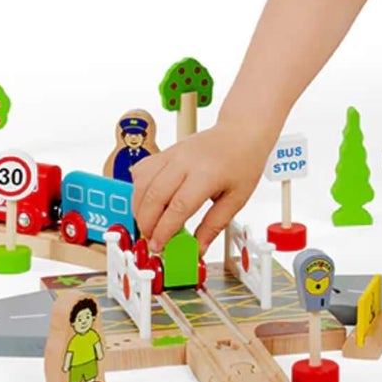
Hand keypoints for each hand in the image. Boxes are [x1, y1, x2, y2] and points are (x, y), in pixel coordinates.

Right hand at [131, 118, 277, 253]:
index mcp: (206, 174)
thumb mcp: (237, 198)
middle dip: (147, 223)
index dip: (164, 230)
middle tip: (152, 240)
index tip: (159, 246)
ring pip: (142, 182)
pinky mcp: (166, 151)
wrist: (241, 132)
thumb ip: (214, 225)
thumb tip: (198, 249)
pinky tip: (148, 201)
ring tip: (149, 225)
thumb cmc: (243, 161)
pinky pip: (142, 169)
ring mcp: (173, 153)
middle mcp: (185, 161)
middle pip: (154, 196)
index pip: (178, 206)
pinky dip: (138, 188)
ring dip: (139, 208)